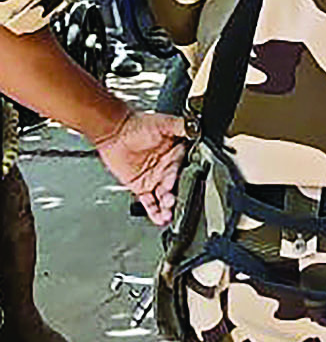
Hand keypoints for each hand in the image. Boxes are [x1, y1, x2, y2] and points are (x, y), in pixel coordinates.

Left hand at [95, 110, 186, 226]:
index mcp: (176, 155)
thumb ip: (182, 127)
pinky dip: (154, 211)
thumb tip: (197, 128)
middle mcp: (168, 169)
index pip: (186, 170)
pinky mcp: (141, 187)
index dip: (187, 179)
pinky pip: (150, 202)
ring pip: (164, 197)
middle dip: (176, 196)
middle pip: (176, 186)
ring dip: (167, 207)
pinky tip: (160, 219)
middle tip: (173, 202)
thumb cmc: (137, 124)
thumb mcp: (164, 123)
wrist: (113, 132)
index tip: (188, 187)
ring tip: (168, 214)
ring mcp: (155, 179)